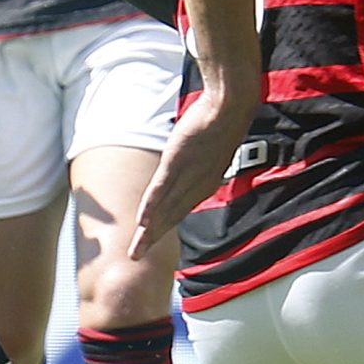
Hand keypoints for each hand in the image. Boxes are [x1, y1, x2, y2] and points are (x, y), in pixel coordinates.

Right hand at [127, 89, 255, 260]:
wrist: (229, 106)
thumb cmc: (221, 122)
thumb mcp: (211, 147)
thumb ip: (200, 162)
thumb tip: (194, 162)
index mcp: (204, 184)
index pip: (180, 210)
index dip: (165, 227)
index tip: (152, 239)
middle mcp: (196, 185)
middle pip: (170, 217)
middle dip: (153, 238)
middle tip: (135, 256)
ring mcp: (186, 174)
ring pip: (164, 209)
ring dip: (149, 231)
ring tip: (136, 250)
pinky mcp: (177, 161)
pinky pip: (160, 188)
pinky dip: (151, 206)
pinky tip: (141, 221)